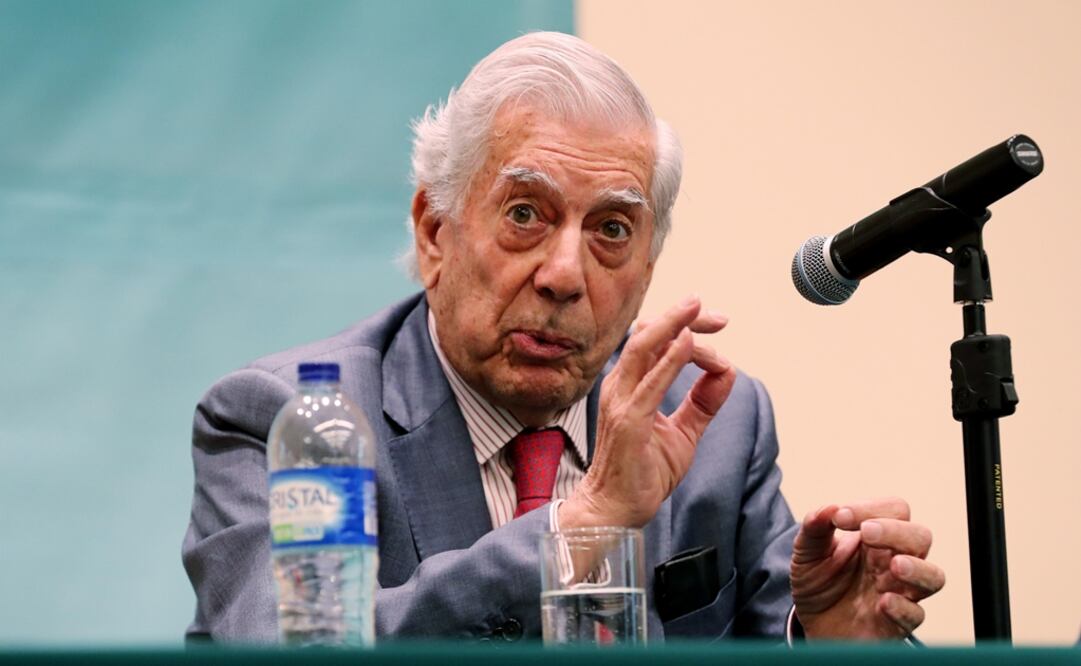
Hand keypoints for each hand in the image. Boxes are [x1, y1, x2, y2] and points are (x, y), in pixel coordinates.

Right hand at [559, 296, 735, 528]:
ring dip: (673, 325)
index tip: (717, 324)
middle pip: (649, 335)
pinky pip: (650, 383)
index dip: (686, 325)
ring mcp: (621, 402)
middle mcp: (621, 386)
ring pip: (644, 348)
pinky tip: (689, 345)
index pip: (656, 341)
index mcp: (631, 385)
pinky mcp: (628, 421)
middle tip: (717, 317)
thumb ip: (703, 403)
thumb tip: (727, 374)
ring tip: (698, 311)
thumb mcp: (683, 433)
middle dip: (683, 318)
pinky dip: (671, 360)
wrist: (615, 510)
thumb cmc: (642, 472)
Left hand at [790, 499, 945, 639]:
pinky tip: (883, 602)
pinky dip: (903, 608)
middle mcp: (894, 561)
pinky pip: (915, 615)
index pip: (894, 510)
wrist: (812, 624)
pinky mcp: (897, 623)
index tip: (839, 517)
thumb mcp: (807, 552)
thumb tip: (828, 508)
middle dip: (896, 531)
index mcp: (876, 538)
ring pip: (932, 576)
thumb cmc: (818, 583)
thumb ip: (814, 528)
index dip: (870, 508)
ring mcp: (899, 592)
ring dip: (916, 568)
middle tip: (867, 533)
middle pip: (920, 537)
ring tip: (895, 566)